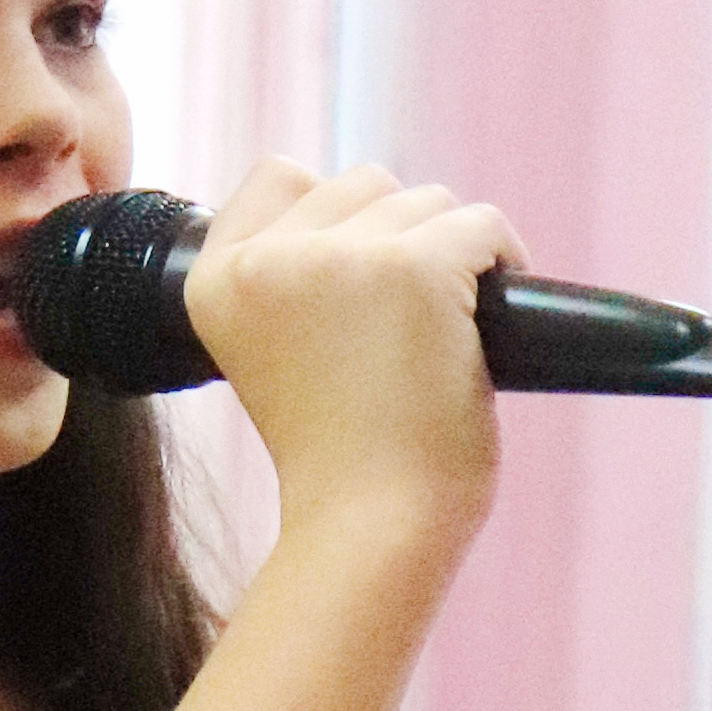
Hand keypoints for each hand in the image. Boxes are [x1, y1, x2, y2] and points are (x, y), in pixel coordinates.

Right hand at [182, 159, 522, 553]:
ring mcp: (341, 258)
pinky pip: (480, 224)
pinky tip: (489, 317)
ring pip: (425, 200)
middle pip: (360, 184)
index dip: (332, 218)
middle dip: (398, 239)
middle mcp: (266, 259)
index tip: (356, 284)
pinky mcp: (415, 269)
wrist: (369, 531)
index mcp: (211, 282)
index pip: (276, 178)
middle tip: (407, 327)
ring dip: (450, 253)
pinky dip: (500, 258)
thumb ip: (294, 280)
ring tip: (445, 333)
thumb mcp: (276, 353)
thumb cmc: (337, 462)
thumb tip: (373, 207)